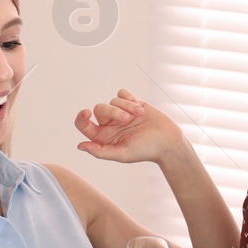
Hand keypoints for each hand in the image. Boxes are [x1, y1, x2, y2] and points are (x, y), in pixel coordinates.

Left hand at [75, 90, 190, 166]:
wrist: (167, 140)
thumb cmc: (145, 150)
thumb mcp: (122, 154)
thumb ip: (100, 151)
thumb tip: (80, 146)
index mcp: (103, 137)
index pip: (84, 125)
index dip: (81, 118)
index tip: (86, 112)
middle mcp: (109, 124)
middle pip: (99, 109)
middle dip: (113, 112)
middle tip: (127, 119)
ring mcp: (120, 112)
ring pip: (113, 101)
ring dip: (126, 106)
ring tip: (139, 116)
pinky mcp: (131, 103)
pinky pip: (122, 93)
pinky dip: (129, 99)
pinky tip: (140, 108)